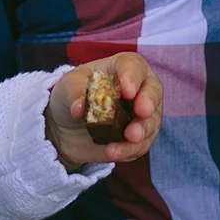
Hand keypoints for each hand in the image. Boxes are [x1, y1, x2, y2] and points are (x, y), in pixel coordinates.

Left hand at [45, 53, 162, 169]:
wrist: (66, 127)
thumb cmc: (72, 95)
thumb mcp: (67, 87)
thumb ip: (74, 93)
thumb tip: (79, 108)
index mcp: (123, 68)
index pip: (133, 66)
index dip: (132, 77)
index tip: (127, 91)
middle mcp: (139, 89)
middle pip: (153, 92)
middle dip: (148, 103)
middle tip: (142, 112)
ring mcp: (140, 116)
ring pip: (151, 122)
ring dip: (141, 131)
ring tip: (129, 138)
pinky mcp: (136, 139)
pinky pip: (139, 145)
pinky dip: (128, 150)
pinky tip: (113, 152)